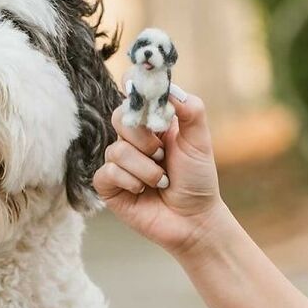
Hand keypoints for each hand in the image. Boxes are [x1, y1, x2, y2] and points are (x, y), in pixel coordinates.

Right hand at [93, 91, 223, 257]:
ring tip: (161, 180)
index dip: (134, 88)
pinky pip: (108, 172)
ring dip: (145, 168)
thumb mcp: (199, 141)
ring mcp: (119, 162)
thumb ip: (190, 110)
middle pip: (119, 117)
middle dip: (143, 138)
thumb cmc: (197, 180)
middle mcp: (132, 139)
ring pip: (116, 150)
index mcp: (153, 122)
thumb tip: (171, 89)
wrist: (194, 220)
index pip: (133, 94)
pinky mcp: (109, 185)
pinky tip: (143, 191)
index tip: (142, 92)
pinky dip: (130, 181)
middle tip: (162, 154)